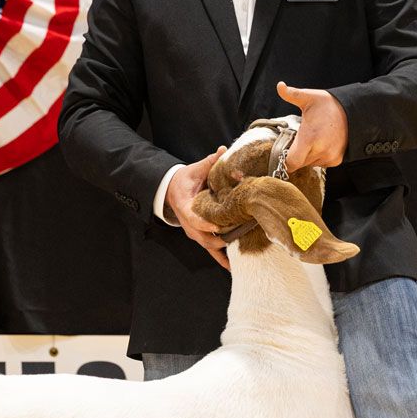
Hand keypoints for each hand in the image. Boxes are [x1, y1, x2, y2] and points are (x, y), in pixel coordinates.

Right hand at [166, 146, 229, 270]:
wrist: (173, 191)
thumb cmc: (185, 180)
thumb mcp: (195, 169)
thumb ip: (210, 162)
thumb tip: (224, 150)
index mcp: (186, 207)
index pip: (194, 218)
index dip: (205, 223)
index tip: (217, 226)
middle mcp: (190, 224)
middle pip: (204, 237)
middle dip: (222, 239)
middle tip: (241, 237)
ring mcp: (195, 233)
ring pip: (209, 246)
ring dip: (224, 249)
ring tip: (243, 250)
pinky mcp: (201, 237)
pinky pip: (212, 251)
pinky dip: (222, 260)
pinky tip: (233, 268)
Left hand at [277, 81, 347, 169]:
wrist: (353, 110)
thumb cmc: (328, 104)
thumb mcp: (308, 97)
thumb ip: (292, 94)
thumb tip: (280, 86)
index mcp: (309, 138)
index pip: (291, 162)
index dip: (285, 159)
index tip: (285, 151)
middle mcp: (320, 151)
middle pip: (299, 163)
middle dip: (296, 155)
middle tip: (298, 140)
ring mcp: (330, 156)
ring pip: (310, 164)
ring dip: (307, 156)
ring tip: (311, 140)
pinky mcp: (336, 159)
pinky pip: (321, 163)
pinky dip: (318, 157)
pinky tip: (321, 144)